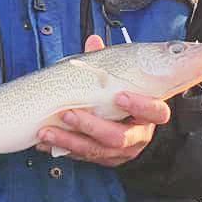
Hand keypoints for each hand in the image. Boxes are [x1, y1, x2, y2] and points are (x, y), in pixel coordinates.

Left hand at [35, 35, 171, 166]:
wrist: (128, 126)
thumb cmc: (125, 98)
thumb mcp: (122, 81)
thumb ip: (108, 64)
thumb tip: (93, 41)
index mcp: (149, 114)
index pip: (155, 112)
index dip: (140, 106)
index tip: (120, 96)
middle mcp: (138, 136)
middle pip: (118, 137)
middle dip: (91, 126)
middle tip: (69, 113)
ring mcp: (121, 151)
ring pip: (97, 151)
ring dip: (69, 140)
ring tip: (47, 131)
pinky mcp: (105, 159)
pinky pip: (84, 157)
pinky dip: (62, 148)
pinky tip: (45, 141)